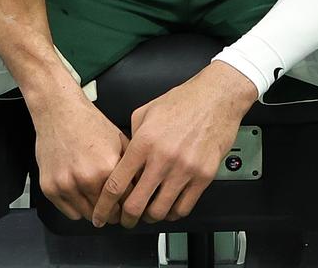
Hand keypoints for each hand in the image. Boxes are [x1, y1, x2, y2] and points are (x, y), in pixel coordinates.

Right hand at [33, 96, 128, 222]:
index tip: (130, 208)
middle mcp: (86, 178)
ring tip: (97, 197)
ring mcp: (66, 184)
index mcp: (107, 167)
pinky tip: (81, 193)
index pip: (126, 203)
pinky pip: (70, 213)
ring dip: (95, 211)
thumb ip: (131, 166)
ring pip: (88, 216)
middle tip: (114, 206)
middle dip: (113, 212)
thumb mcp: (119, 141)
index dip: (130, 206)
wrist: (60, 112)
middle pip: (107, 214)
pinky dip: (77, 207)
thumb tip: (142, 188)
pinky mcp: (50, 188)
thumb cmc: (89, 123)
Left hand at [91, 61, 256, 228]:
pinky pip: (184, 207)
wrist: (216, 98)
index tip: (101, 212)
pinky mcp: (204, 176)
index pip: (116, 183)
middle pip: (136, 204)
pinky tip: (169, 207)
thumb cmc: (183, 101)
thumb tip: (125, 158)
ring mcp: (184, 169)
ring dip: (150, 217)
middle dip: (127, 218)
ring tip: (149, 212)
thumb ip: (132, 137)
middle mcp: (163, 158)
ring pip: (160, 211)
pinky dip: (173, 213)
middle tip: (125, 219)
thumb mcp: (145, 112)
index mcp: (144, 142)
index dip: (105, 204)